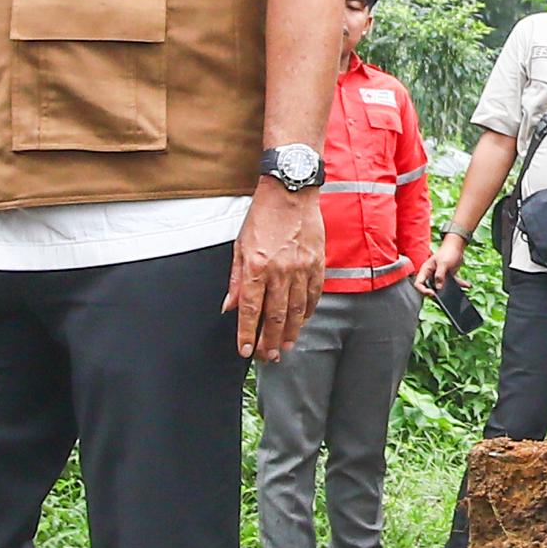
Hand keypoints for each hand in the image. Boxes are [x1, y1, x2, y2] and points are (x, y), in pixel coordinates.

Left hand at [232, 183, 327, 360]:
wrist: (291, 191)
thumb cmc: (263, 216)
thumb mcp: (240, 245)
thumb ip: (236, 279)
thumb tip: (229, 307)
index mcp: (256, 266)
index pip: (250, 309)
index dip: (247, 334)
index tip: (245, 350)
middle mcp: (280, 271)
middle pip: (276, 316)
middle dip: (271, 341)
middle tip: (268, 356)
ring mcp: (301, 268)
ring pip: (297, 310)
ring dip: (291, 332)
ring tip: (286, 347)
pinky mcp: (317, 264)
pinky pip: (313, 295)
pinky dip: (308, 311)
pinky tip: (303, 321)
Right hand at [419, 232, 468, 294]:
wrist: (457, 246)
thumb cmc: (447, 251)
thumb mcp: (443, 263)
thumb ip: (440, 275)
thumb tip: (438, 288)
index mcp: (426, 270)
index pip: (418, 284)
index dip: (423, 290)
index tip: (432, 293)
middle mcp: (431, 275)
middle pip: (429, 288)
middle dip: (437, 294)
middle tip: (444, 297)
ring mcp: (439, 277)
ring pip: (441, 288)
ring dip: (449, 291)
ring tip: (456, 294)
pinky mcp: (448, 277)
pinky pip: (452, 284)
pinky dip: (459, 284)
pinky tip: (467, 285)